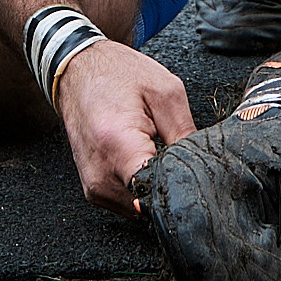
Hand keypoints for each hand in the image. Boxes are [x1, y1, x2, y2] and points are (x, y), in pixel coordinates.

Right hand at [54, 37, 195, 209]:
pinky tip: (142, 160)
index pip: (156, 192)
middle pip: (152, 202)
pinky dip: (141, 187)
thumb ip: (186, 133)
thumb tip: (203, 169)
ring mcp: (94, 187)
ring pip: (142, 208)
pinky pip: (129, 202)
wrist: (77, 72)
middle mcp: (100, 174)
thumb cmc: (118, 75)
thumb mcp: (166, 92)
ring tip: (154, 151)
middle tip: (174, 153)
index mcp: (117, 144)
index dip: (182, 186)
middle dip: (170, 184)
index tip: (194, 172)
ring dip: (155, 187)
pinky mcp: (93, 192)